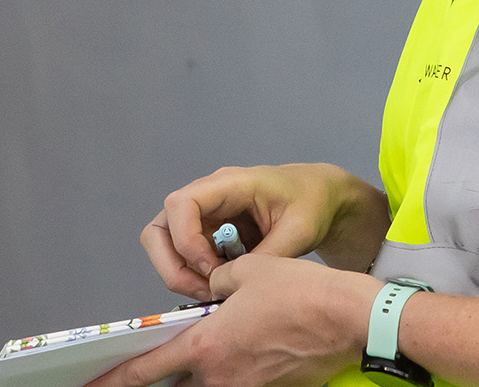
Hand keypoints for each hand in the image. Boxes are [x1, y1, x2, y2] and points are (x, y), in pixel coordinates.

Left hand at [86, 255, 379, 386]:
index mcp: (205, 345)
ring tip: (199, 359)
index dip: (116, 380)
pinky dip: (229, 377)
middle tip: (147, 372)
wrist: (349, 320)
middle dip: (159, 382)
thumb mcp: (247, 271)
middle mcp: (219, 377)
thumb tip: (211, 291)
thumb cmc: (300, 291)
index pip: (147, 370)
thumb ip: (216, 282)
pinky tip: (241, 357)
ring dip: (195, 379)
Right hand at [140, 164, 389, 301]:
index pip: (180, 204)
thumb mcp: (299, 230)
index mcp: (229, 184)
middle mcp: (207, 197)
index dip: (185, 241)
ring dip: (183, 276)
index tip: (212, 269)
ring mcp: (204, 217)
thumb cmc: (311, 202)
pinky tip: (223, 287)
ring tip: (216, 293)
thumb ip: (268, 255)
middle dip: (172, 266)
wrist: (320, 198)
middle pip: (159, 229)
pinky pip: (186, 258)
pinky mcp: (208, 234)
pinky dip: (196, 278)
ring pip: (166, 247)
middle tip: (204, 291)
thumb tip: (232, 284)